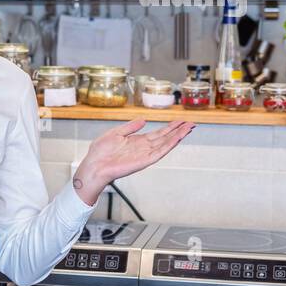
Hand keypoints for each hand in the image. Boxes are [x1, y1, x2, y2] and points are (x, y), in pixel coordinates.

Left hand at [73, 119, 194, 204]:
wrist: (94, 165)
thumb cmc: (100, 152)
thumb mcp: (115, 133)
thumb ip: (130, 127)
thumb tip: (144, 119)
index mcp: (137, 141)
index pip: (158, 133)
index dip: (170, 127)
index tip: (181, 121)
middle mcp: (144, 148)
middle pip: (165, 138)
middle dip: (178, 130)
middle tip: (191, 123)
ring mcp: (145, 155)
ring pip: (165, 144)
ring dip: (177, 136)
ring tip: (189, 128)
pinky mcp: (143, 161)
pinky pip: (159, 152)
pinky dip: (169, 145)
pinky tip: (177, 138)